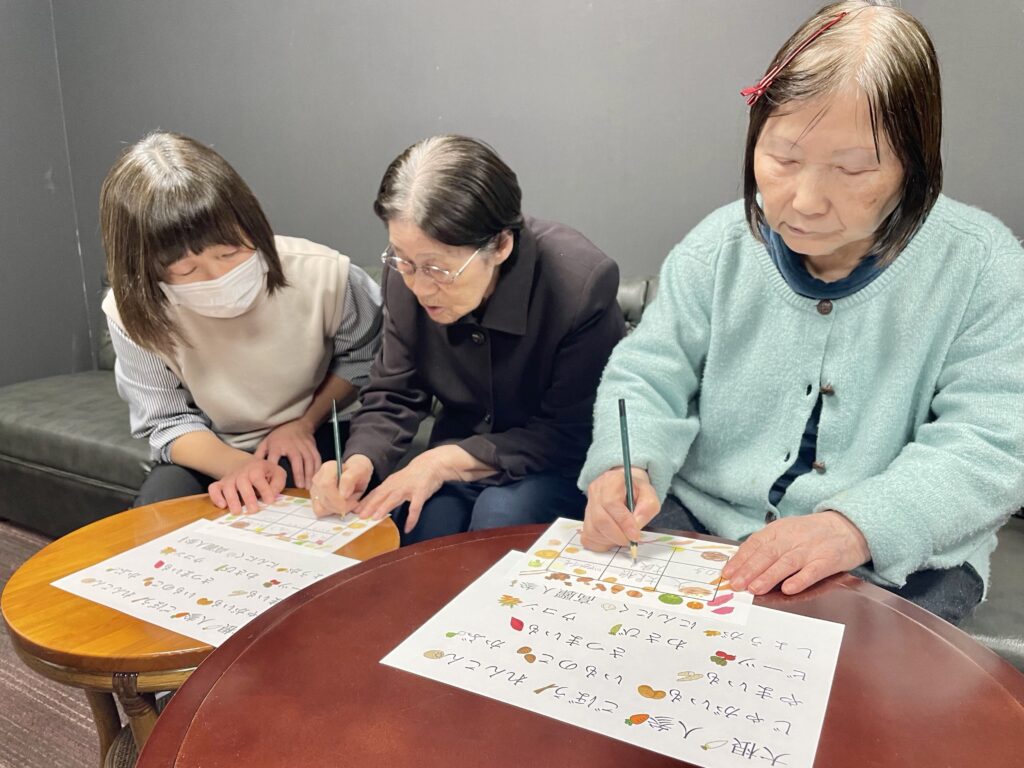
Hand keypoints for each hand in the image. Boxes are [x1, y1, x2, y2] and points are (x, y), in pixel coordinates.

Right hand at [208, 458, 286, 514]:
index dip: (264, 489)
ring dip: (232, 499)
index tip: (270, 501)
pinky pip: (214, 488)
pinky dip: (216, 497)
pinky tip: (222, 505)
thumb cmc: (265, 472)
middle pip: (242, 482)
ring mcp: (230, 478)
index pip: (258, 478)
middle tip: (253, 510)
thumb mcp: (277, 473)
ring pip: (227, 487)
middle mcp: (241, 472)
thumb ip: (277, 483)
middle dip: (248, 497)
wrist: (248, 464)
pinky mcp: (221, 484)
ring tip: (237, 511)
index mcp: (256, 468)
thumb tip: (272, 494)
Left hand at [253, 419, 320, 488]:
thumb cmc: (280, 436)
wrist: (297, 423)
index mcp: (277, 445)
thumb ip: (260, 455)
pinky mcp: (312, 446)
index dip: (274, 467)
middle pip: (296, 459)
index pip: (275, 456)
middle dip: (299, 473)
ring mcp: (304, 446)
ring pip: (309, 460)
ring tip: (308, 486)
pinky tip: (316, 478)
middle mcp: (292, 445)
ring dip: (309, 473)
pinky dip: (317, 469)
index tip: (274, 480)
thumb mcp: (266, 441)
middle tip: (300, 486)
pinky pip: (316, 458)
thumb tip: (251, 469)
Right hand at [309, 455, 373, 517]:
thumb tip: (343, 494)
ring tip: (348, 501)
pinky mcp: (315, 500)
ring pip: (321, 507)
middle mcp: (318, 478)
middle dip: (342, 506)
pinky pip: (320, 511)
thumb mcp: (361, 470)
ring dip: (338, 509)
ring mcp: (314, 490)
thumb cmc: (358, 472)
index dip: (338, 497)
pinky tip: (340, 505)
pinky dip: (331, 512)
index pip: (326, 485)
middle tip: (355, 502)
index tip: (354, 501)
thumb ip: (350, 478)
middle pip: (324, 499)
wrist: (356, 475)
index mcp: (328, 468)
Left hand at [356, 446, 472, 532]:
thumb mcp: (397, 481)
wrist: (431, 464)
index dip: (364, 502)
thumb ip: (387, 491)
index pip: (374, 493)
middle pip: (381, 496)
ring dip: (384, 508)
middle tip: (360, 517)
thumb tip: (375, 503)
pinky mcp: (421, 493)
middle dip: (370, 506)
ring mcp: (408, 489)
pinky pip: (415, 507)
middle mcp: (397, 485)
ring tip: (376, 518)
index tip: (354, 511)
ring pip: (394, 499)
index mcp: (390, 483)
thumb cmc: (413, 475)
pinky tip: (408, 528)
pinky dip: (411, 518)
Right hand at [581, 467, 659, 550]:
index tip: (635, 535)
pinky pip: (589, 538)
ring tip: (624, 536)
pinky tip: (613, 538)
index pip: (611, 503)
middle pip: (600, 519)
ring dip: (611, 540)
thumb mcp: (649, 495)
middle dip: (618, 535)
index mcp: (611, 481)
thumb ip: (647, 508)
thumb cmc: (637, 492)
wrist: (625, 488)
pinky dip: (602, 543)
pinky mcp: (585, 520)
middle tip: (631, 540)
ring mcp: (587, 506)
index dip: (623, 522)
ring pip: (593, 531)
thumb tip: (636, 526)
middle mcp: (595, 492)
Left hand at [722, 511, 870, 594]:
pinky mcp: (827, 560)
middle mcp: (792, 538)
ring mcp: (810, 549)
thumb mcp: (785, 532)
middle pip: (767, 553)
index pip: (755, 544)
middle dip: (749, 570)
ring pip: (786, 563)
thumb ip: (766, 547)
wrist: (848, 526)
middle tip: (736, 585)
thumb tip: (740, 566)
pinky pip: (812, 571)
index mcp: (779, 530)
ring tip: (754, 589)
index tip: (727, 574)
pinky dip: (800, 580)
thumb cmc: (810, 533)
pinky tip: (788, 589)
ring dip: (769, 576)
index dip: (740, 559)